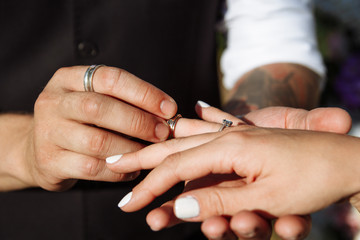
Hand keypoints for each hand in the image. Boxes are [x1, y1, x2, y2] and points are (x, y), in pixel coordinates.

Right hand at [22, 66, 176, 190]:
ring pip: (97, 141)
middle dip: (138, 121)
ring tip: (149, 152)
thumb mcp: (94, 100)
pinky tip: (132, 169)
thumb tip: (168, 115)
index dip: (143, 93)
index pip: (110, 78)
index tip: (169, 108)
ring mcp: (47, 132)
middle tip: (163, 133)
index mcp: (68, 79)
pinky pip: (92, 168)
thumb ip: (124, 102)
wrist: (37, 149)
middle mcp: (53, 102)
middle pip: (100, 108)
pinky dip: (119, 170)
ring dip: (131, 148)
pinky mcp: (49, 162)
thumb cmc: (79, 122)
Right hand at [107, 105, 351, 238]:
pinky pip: (207, 152)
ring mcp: (235, 142)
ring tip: (140, 170)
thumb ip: (220, 200)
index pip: (177, 167)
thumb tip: (181, 206)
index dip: (151, 187)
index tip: (128, 202)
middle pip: (174, 148)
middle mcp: (227, 140)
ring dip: (164, 165)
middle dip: (142, 159)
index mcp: (229, 147)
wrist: (345, 158)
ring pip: (189, 150)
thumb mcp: (266, 197)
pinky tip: (175, 148)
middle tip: (113, 164)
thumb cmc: (312, 176)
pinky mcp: (242, 148)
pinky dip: (187, 157)